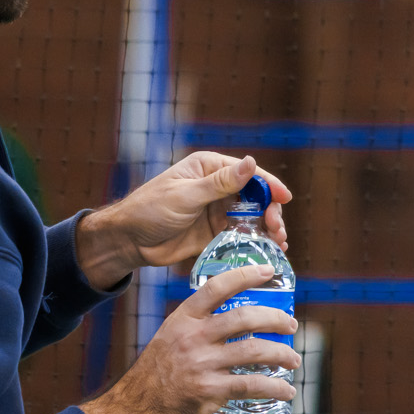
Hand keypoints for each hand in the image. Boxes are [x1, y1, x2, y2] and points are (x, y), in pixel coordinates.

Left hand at [75, 152, 289, 289]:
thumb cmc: (150, 210)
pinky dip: (256, 241)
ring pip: (252, 217)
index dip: (269, 185)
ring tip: (279, 243)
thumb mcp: (186, 196)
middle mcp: (216, 187)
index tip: (285, 199)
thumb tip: (251, 162)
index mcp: (208, 168)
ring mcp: (216, 210)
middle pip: (255, 196)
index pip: (247, 173)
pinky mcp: (214, 232)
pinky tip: (269, 251)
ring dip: (268, 228)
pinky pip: (241, 235)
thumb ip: (220, 183)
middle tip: (278, 229)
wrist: (128, 240)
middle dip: (271, 211)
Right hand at [80, 266, 300, 413]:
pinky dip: (274, 388)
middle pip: (244, 317)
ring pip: (254, 351)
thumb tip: (234, 322)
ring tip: (294, 359)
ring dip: (281, 354)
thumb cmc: (154, 377)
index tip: (269, 272)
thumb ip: (196, 328)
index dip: (245, 275)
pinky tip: (286, 392)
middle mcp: (193, 337)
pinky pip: (251, 385)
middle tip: (290, 325)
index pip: (217, 287)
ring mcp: (202, 364)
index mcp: (182, 319)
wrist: (134, 411)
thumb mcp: (169, 339)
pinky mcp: (210, 391)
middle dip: (275, 319)